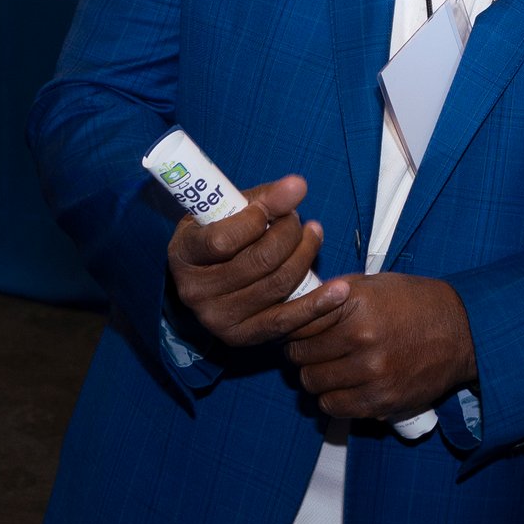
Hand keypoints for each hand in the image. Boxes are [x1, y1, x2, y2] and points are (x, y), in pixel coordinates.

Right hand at [167, 174, 347, 348]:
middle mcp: (194, 291)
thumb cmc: (223, 233)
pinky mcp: (242, 337)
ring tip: (313, 235)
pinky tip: (341, 289)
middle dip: (289, 235)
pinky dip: (318, 304)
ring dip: (305, 256)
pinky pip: (286, 321)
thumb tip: (298, 186)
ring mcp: (217, 318)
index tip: (277, 207)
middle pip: (258, 262)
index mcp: (183, 254)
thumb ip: (264, 198)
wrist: (214, 276)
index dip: (256, 221)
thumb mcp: (231, 210)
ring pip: (277, 285)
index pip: (222, 240)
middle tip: (300, 221)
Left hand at [282, 273, 478, 422]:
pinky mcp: (382, 400)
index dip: (294, 328)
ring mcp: (372, 373)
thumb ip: (331, 297)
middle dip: (302, 354)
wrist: (463, 332)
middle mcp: (362, 339)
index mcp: (355, 305)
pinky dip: (332, 398)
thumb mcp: (372, 285)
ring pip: (312, 384)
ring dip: (316, 378)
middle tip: (315, 351)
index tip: (301, 330)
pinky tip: (344, 386)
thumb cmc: (415, 304)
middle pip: (299, 357)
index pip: (296, 324)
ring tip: (331, 368)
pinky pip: (334, 407)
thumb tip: (293, 309)